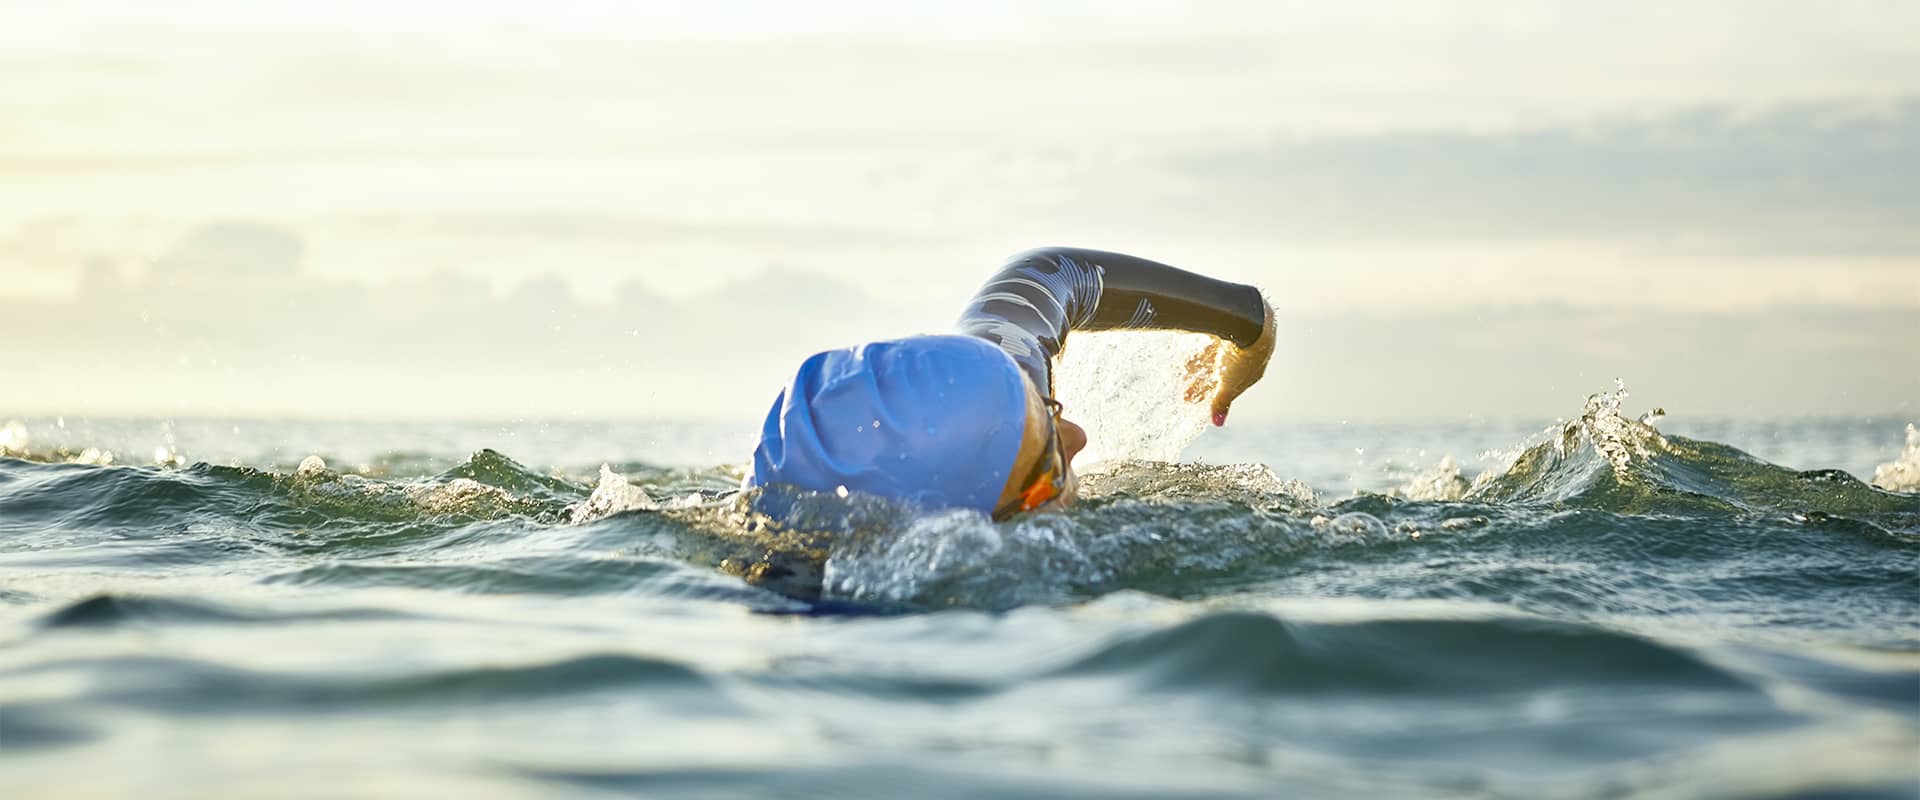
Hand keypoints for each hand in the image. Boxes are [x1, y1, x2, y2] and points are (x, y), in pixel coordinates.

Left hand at [1183, 297, 1274, 426]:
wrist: (1247, 321)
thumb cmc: (1242, 355)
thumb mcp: (1229, 383)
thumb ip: (1221, 402)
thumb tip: (1218, 422)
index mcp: (1253, 372)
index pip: (1232, 388)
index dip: (1215, 396)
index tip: (1199, 403)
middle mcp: (1247, 356)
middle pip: (1221, 374)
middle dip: (1202, 385)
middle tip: (1186, 395)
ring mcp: (1238, 341)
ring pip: (1214, 359)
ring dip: (1197, 370)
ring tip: (1180, 377)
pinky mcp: (1228, 326)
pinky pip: (1210, 343)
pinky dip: (1198, 352)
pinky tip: (1186, 356)